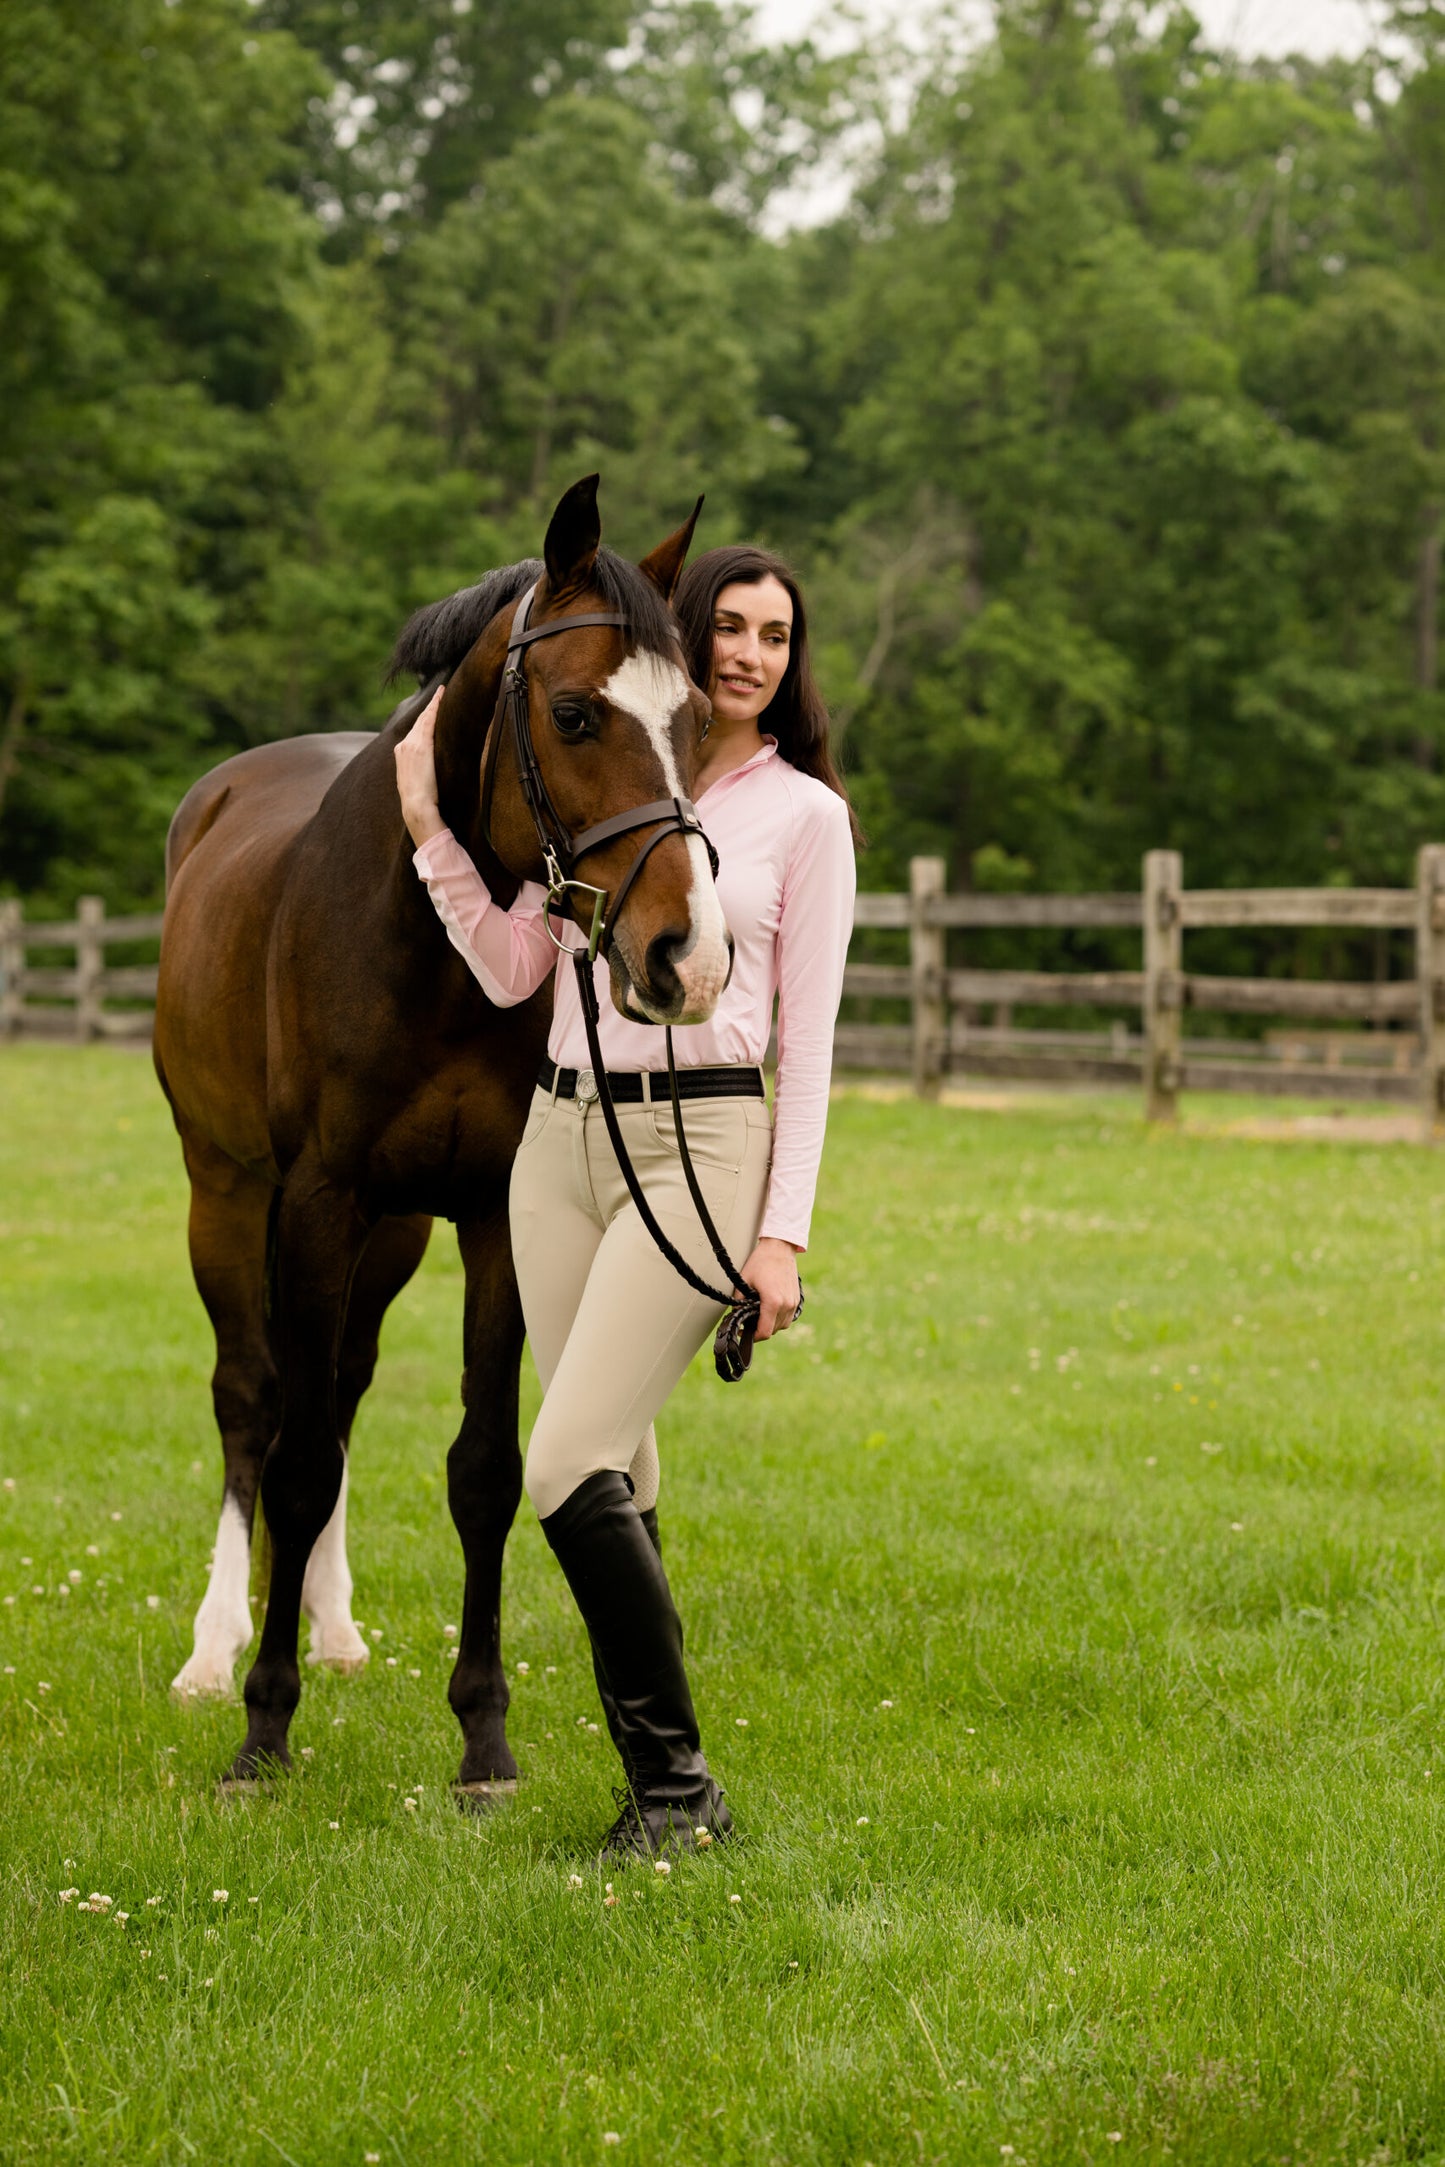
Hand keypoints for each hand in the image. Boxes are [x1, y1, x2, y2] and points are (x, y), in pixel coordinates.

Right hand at [394, 687, 446, 847]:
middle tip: (439, 693)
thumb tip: (430, 772)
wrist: (416, 807)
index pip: (415, 732)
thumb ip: (421, 772)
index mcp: (401, 754)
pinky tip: (442, 697)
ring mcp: (411, 744)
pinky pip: (429, 720)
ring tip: (442, 692)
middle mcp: (403, 746)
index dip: (423, 719)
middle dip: (429, 708)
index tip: (430, 709)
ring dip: (434, 705)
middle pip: (419, 722)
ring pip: (424, 719)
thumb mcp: (416, 782)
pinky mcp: (421, 745)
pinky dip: (435, 707)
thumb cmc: (420, 801)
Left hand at [739, 1236, 800, 1340]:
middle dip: (760, 1329)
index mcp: (773, 1302)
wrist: (779, 1248)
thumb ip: (739, 1301)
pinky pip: (788, 1317)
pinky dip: (779, 1318)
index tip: (745, 1332)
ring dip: (771, 1325)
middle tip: (749, 1322)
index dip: (753, 1336)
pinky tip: (770, 1310)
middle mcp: (786, 1304)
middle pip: (773, 1330)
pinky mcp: (797, 1299)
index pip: (765, 1331)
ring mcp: (793, 1302)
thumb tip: (737, 1314)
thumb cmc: (762, 1262)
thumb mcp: (744, 1281)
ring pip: (782, 1325)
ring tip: (760, 1316)